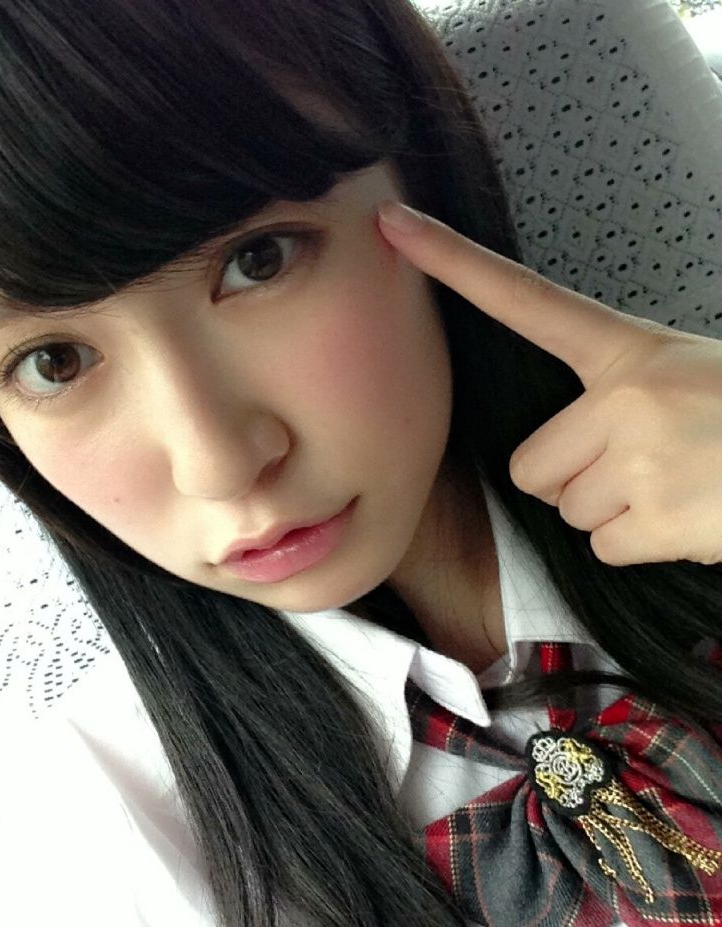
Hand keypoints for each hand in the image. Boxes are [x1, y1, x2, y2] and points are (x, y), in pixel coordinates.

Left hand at [377, 200, 721, 566]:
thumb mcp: (683, 374)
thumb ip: (615, 394)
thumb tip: (563, 457)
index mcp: (628, 351)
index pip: (524, 299)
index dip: (454, 263)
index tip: (394, 227)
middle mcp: (623, 400)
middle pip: (530, 468)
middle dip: (571, 478)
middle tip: (637, 465)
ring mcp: (638, 463)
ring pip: (567, 511)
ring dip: (609, 511)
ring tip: (672, 485)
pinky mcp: (655, 521)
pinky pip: (603, 547)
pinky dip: (638, 544)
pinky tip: (682, 517)